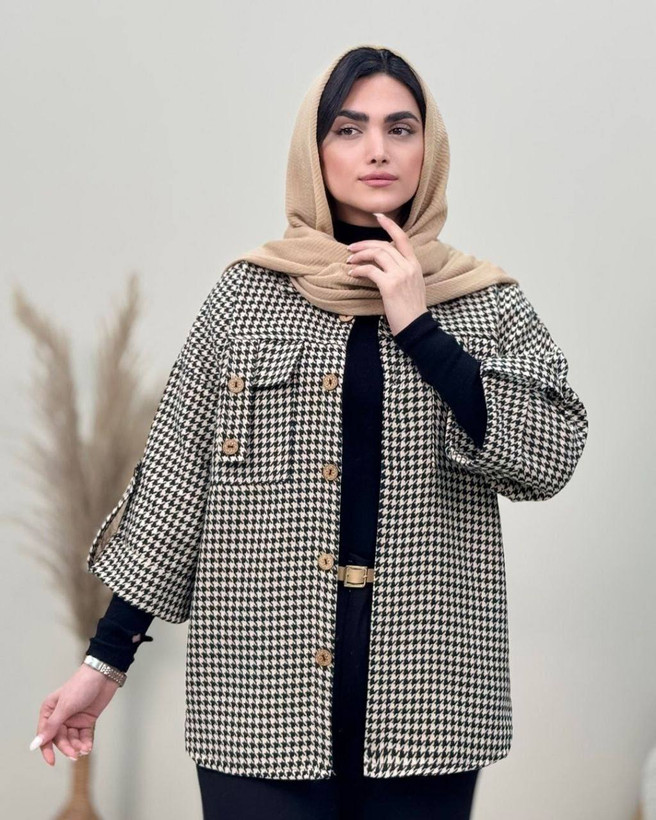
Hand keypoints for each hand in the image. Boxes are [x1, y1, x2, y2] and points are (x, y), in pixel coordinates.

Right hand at [30, 663, 120, 765]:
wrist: (104, 675)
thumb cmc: (81, 685)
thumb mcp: (65, 706)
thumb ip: (51, 726)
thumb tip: (35, 744)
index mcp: (49, 710)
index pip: (45, 734)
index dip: (46, 749)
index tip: (52, 762)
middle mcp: (60, 716)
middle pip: (60, 739)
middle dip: (67, 747)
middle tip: (75, 754)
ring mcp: (73, 719)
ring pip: (72, 739)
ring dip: (77, 746)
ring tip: (84, 749)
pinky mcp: (86, 720)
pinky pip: (83, 736)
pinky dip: (85, 742)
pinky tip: (88, 747)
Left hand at [345, 212, 427, 335]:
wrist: (416, 327)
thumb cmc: (411, 310)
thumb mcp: (412, 286)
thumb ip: (402, 272)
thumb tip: (384, 265)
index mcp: (415, 265)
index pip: (403, 238)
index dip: (390, 225)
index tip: (378, 216)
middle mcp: (409, 266)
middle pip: (384, 245)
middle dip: (364, 244)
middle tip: (351, 249)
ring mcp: (400, 275)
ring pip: (377, 254)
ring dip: (359, 255)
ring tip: (349, 261)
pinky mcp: (390, 285)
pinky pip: (370, 271)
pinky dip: (358, 270)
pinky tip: (351, 274)